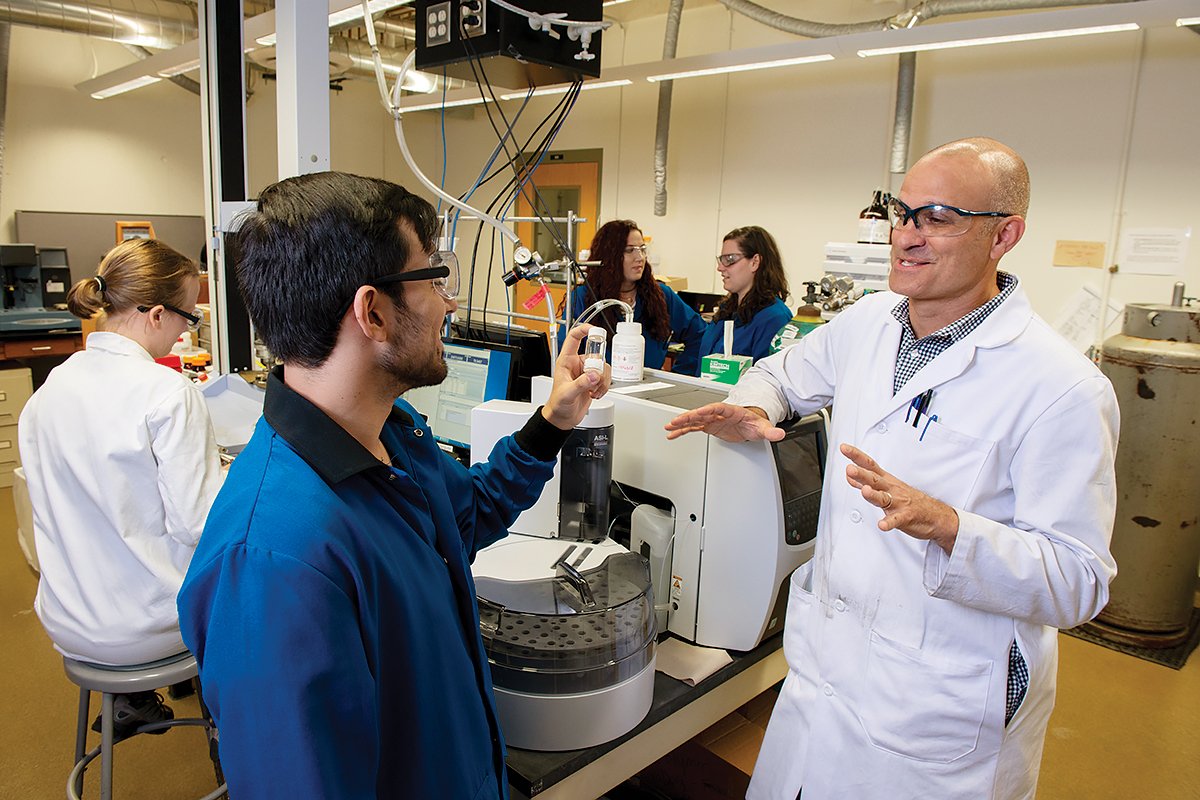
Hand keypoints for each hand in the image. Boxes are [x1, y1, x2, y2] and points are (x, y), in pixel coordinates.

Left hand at [542, 324, 609, 429]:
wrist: (563, 418)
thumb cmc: (558, 404)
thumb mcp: (567, 394)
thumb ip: (581, 384)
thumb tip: (594, 375)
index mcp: (566, 360)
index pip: (574, 337)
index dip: (585, 330)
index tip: (596, 331)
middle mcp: (577, 364)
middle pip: (596, 356)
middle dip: (599, 370)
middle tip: (592, 382)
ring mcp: (586, 372)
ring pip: (604, 368)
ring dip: (603, 380)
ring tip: (593, 390)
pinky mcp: (593, 381)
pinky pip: (606, 377)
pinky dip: (604, 386)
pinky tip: (595, 393)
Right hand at [664, 402, 784, 441]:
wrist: (752, 424)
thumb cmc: (756, 423)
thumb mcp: (763, 428)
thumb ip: (770, 431)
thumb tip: (778, 434)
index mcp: (731, 411)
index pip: (717, 408)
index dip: (707, 410)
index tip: (698, 412)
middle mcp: (719, 414)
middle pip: (701, 413)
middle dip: (688, 416)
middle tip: (676, 420)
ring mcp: (713, 419)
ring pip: (695, 420)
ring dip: (682, 423)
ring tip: (669, 427)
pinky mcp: (709, 426)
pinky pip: (694, 428)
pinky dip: (683, 431)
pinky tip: (673, 434)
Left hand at [840, 443, 959, 553]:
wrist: (936, 515)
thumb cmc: (910, 500)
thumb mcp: (887, 488)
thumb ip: (865, 483)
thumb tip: (849, 476)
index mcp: (886, 481)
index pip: (870, 465)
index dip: (856, 456)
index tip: (844, 448)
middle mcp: (892, 489)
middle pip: (875, 480)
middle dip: (862, 474)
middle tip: (850, 469)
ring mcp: (899, 503)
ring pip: (884, 498)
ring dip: (874, 495)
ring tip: (865, 491)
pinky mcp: (906, 517)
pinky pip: (896, 520)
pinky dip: (889, 522)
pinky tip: (882, 525)